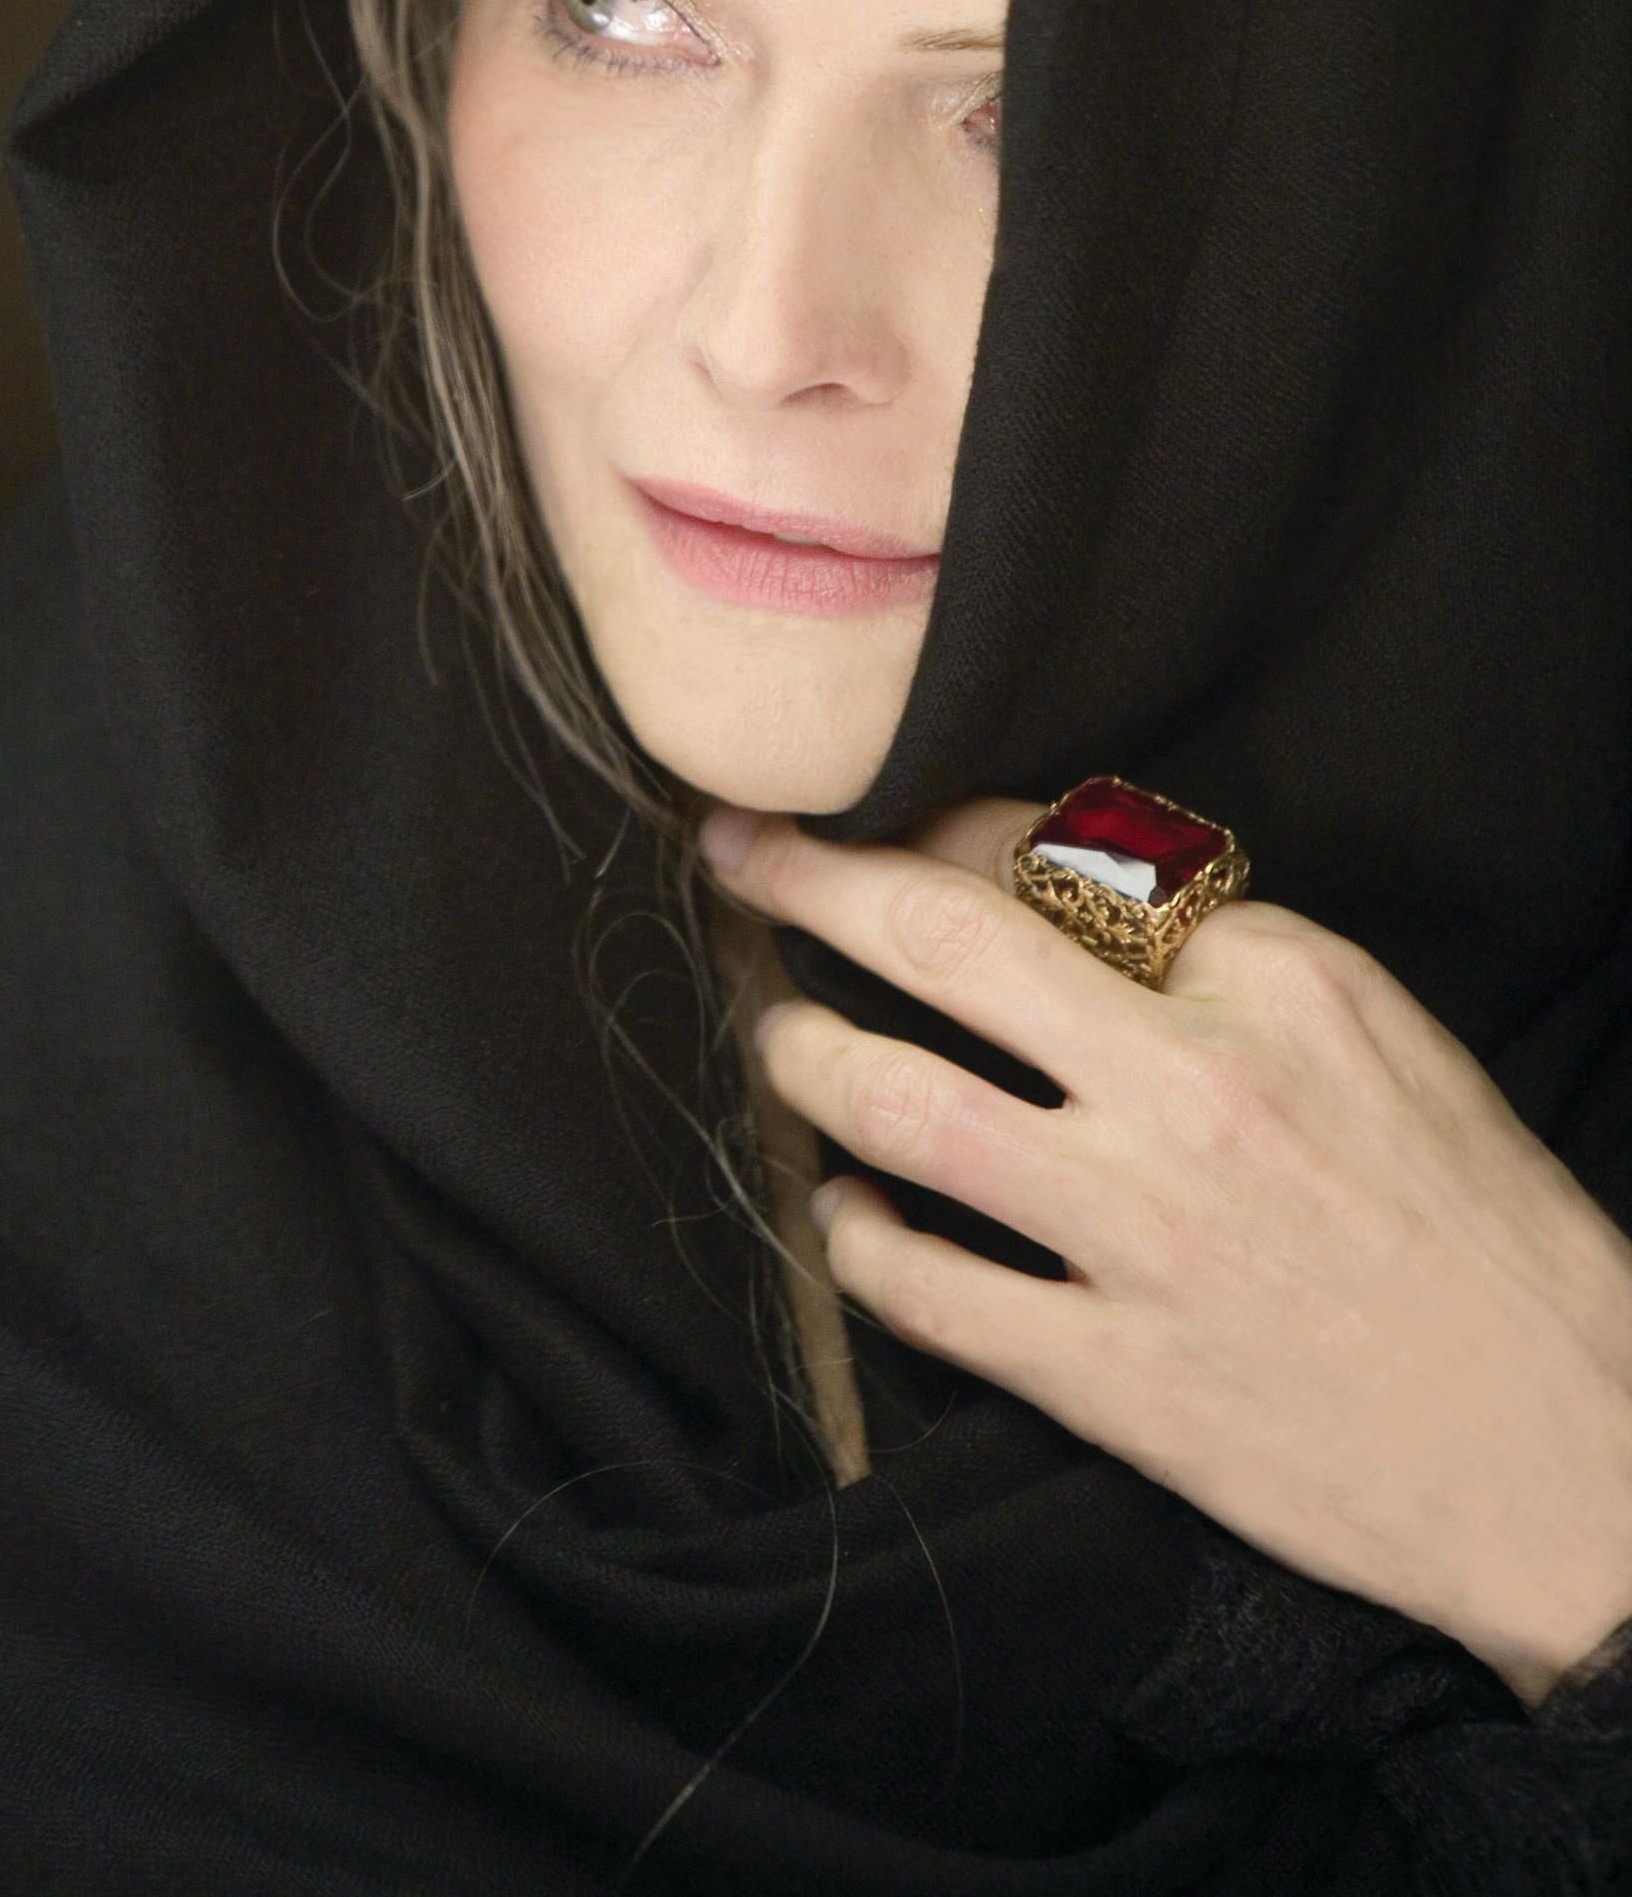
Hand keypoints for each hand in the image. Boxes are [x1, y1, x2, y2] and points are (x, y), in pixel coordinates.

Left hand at [701, 794, 1631, 1705]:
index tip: (874, 824)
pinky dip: (857, 1239)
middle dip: (807, 879)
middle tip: (732, 851)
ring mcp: (1143, 1237)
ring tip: (772, 1036)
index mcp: (1277, 985)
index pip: (1056, 859)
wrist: (1568, 1457)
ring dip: (800, 1056)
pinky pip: (925, 1290)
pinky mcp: (1115, 1379)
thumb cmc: (1484, 1233)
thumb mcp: (1386, 1035)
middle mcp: (1195, 1090)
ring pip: (898, 1105)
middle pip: (942, 940)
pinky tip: (841, 1211)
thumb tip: (1068, 882)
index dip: (932, 829)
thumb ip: (1230, 956)